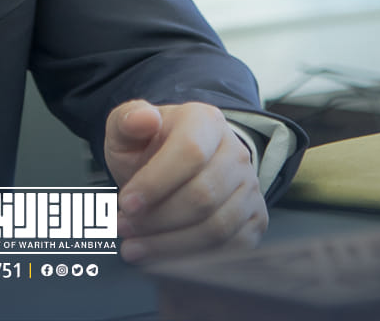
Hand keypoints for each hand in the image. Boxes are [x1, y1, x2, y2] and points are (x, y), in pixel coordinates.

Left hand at [104, 100, 265, 262]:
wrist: (178, 166)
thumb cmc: (150, 150)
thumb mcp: (128, 131)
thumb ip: (126, 121)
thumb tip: (143, 119)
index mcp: (205, 121)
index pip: (190, 152)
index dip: (156, 182)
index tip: (125, 203)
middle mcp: (235, 152)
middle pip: (203, 195)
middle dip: (157, 219)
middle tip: (123, 228)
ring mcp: (250, 187)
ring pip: (217, 227)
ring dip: (170, 244)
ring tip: (134, 245)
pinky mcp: (255, 218)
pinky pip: (232, 249)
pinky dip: (193, 260)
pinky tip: (162, 257)